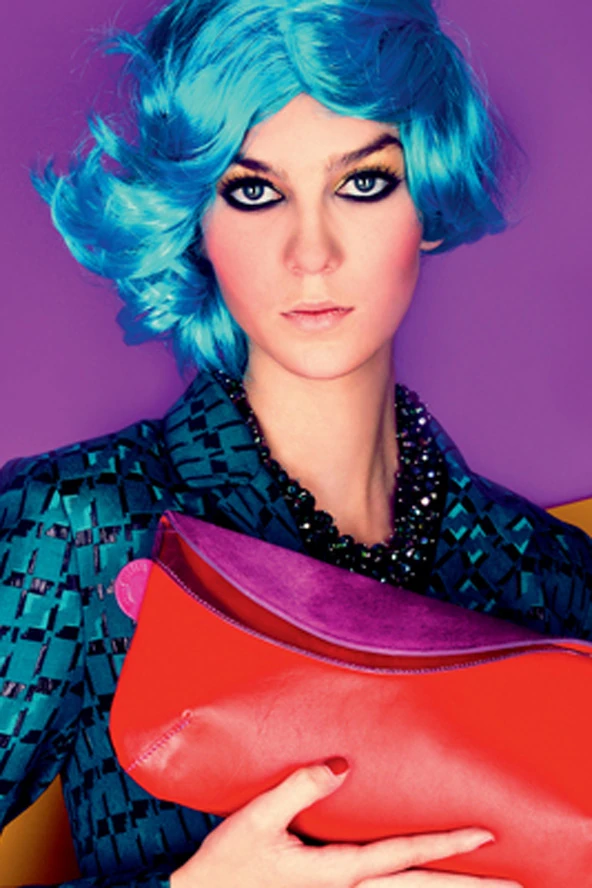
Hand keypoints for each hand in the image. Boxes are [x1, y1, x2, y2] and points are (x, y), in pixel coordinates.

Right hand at [170, 760, 521, 887]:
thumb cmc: (227, 864)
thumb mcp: (257, 820)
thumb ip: (299, 787)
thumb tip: (344, 763)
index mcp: (336, 871)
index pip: (404, 857)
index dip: (447, 844)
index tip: (487, 834)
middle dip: (467, 885)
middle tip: (516, 882)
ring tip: (486, 884)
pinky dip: (412, 887)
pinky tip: (422, 882)